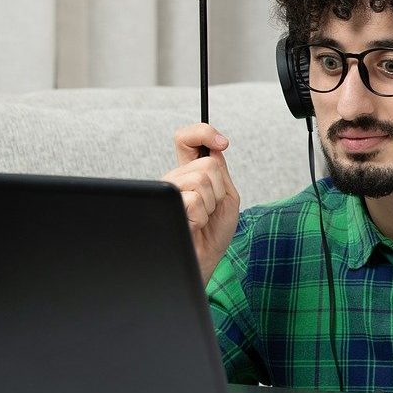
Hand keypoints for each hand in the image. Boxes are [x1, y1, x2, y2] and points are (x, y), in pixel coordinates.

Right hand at [163, 123, 240, 285]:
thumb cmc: (213, 232)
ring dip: (211, 203)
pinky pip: (194, 199)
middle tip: (212, 207)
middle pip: (207, 163)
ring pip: (202, 179)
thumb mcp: (226, 195)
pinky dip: (203, 215)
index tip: (222, 143)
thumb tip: (215, 147)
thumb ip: (220, 171)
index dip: (203, 132)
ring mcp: (168, 191)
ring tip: (203, 217)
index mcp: (189, 172)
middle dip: (219, 188)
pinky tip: (195, 225)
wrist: (204, 260)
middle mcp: (175, 178)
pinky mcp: (166, 206)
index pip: (186, 139)